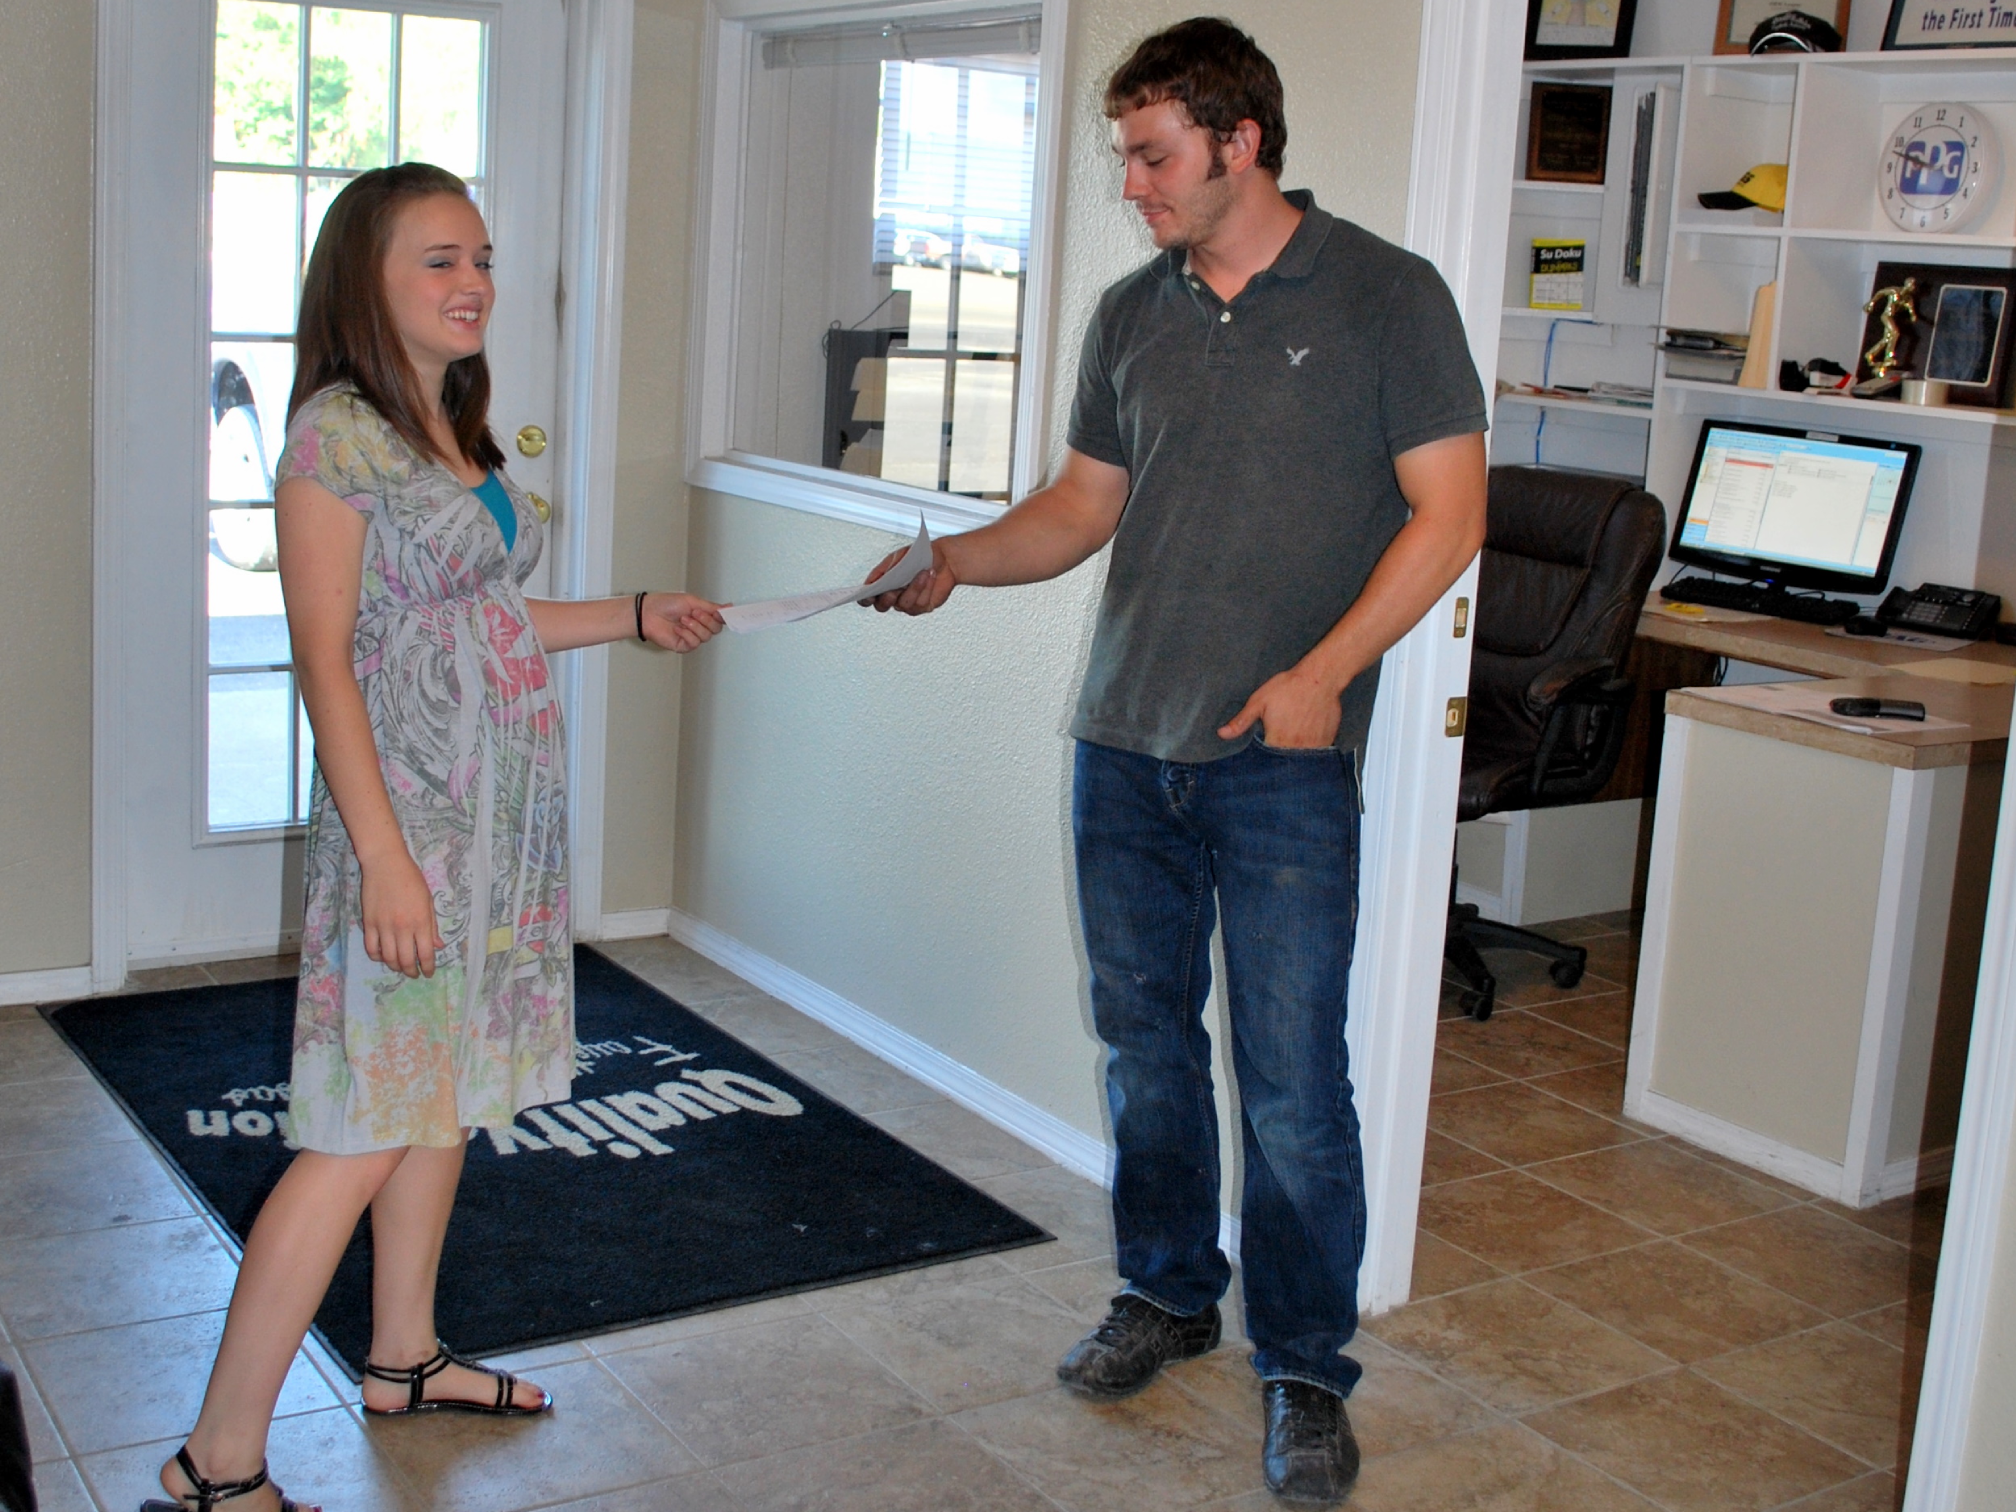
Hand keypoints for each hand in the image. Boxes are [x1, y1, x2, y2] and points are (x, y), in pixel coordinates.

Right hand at [360, 853, 444, 978]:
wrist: (386, 863)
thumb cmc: (411, 879)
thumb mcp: (428, 900)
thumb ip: (432, 925)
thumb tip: (437, 946)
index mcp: (421, 921)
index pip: (425, 954)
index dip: (428, 967)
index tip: (428, 973)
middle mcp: (402, 927)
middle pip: (406, 960)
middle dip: (411, 972)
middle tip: (414, 974)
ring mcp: (384, 926)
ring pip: (388, 957)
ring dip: (395, 966)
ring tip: (400, 967)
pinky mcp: (368, 923)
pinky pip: (371, 948)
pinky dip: (377, 956)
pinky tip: (383, 956)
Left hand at [640, 592, 724, 650]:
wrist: (649, 613)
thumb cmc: (666, 604)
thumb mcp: (693, 601)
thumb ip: (712, 607)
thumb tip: (729, 607)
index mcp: (702, 614)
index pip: (720, 619)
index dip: (723, 617)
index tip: (723, 613)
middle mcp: (699, 626)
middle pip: (716, 629)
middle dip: (706, 620)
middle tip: (695, 612)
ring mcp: (692, 636)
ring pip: (706, 637)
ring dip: (695, 626)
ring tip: (683, 619)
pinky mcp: (684, 646)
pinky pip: (694, 643)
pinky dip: (687, 634)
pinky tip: (677, 628)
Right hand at [865, 540, 956, 615]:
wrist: (944, 558)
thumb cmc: (920, 556)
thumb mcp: (899, 556)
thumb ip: (886, 568)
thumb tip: (876, 579)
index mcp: (882, 584)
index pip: (867, 598)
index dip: (865, 599)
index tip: (868, 595)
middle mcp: (893, 596)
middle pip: (882, 606)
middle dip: (888, 597)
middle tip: (895, 587)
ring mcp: (908, 603)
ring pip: (904, 604)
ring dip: (914, 587)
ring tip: (923, 572)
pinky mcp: (923, 607)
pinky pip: (920, 603)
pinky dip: (926, 587)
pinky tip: (930, 575)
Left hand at [1218, 666, 1343, 749]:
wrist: (1320, 678)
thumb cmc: (1288, 687)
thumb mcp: (1259, 701)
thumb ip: (1241, 721)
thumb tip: (1221, 734)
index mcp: (1277, 740)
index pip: (1266, 760)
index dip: (1263, 756)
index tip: (1264, 745)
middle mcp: (1295, 748)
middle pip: (1284, 761)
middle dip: (1279, 755)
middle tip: (1281, 736)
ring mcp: (1313, 746)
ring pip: (1300, 758)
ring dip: (1295, 752)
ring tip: (1293, 735)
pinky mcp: (1327, 741)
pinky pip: (1317, 752)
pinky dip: (1310, 748)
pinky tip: (1307, 735)